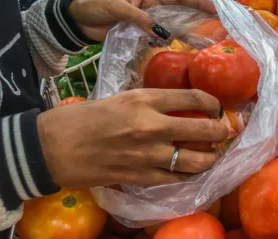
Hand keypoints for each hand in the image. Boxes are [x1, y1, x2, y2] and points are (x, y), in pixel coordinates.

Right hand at [37, 89, 226, 187]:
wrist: (53, 146)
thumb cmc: (84, 117)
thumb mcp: (121, 98)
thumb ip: (150, 101)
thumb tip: (177, 105)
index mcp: (145, 100)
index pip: (193, 98)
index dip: (213, 103)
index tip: (216, 108)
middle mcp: (151, 126)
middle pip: (202, 130)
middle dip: (220, 132)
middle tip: (223, 132)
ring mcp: (147, 155)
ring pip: (195, 161)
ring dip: (210, 158)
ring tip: (213, 155)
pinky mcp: (139, 177)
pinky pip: (175, 179)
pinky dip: (188, 176)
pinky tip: (192, 172)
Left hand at [68, 0, 215, 41]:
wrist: (78, 21)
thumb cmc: (96, 7)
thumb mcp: (118, 8)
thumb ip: (140, 19)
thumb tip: (164, 33)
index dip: (196, 3)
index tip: (214, 8)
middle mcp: (151, 8)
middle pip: (179, 14)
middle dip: (197, 19)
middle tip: (216, 29)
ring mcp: (146, 22)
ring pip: (170, 28)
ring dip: (184, 34)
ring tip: (202, 43)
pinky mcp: (139, 35)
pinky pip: (157, 38)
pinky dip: (167, 44)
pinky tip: (177, 51)